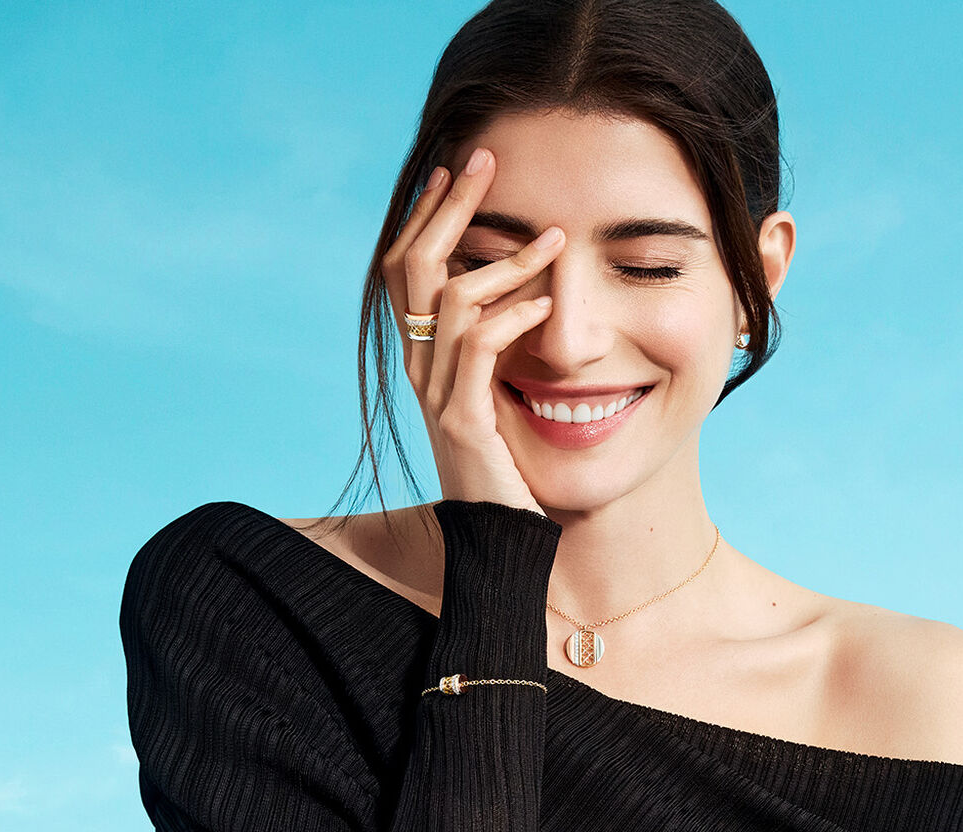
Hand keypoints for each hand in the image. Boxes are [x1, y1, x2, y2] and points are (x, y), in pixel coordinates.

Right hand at [381, 148, 565, 514]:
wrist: (501, 541)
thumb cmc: (512, 466)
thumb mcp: (501, 391)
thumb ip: (503, 342)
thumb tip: (529, 286)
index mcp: (425, 357)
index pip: (407, 268)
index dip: (424, 215)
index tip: (455, 169)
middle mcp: (419, 369)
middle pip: (413, 266)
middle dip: (449, 207)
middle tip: (485, 158)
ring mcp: (437, 394)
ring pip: (450, 299)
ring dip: (505, 260)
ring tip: (556, 239)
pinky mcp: (465, 423)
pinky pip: (480, 350)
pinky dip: (514, 317)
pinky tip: (548, 304)